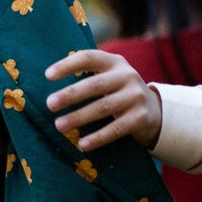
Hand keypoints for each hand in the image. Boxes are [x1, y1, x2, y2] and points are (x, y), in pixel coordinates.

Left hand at [45, 49, 161, 152]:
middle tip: (49, 104)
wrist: (154, 109)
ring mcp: (136, 96)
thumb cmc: (118, 90)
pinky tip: (82, 144)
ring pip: (104, 107)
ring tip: (59, 125)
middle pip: (95, 84)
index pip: (89, 58)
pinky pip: (116, 129)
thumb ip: (88, 73)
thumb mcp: (108, 75)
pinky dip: (98, 137)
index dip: (68, 65)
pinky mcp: (141, 117)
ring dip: (79, 117)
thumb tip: (48, 80)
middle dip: (71, 94)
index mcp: (114, 62)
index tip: (47, 75)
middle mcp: (127, 76)